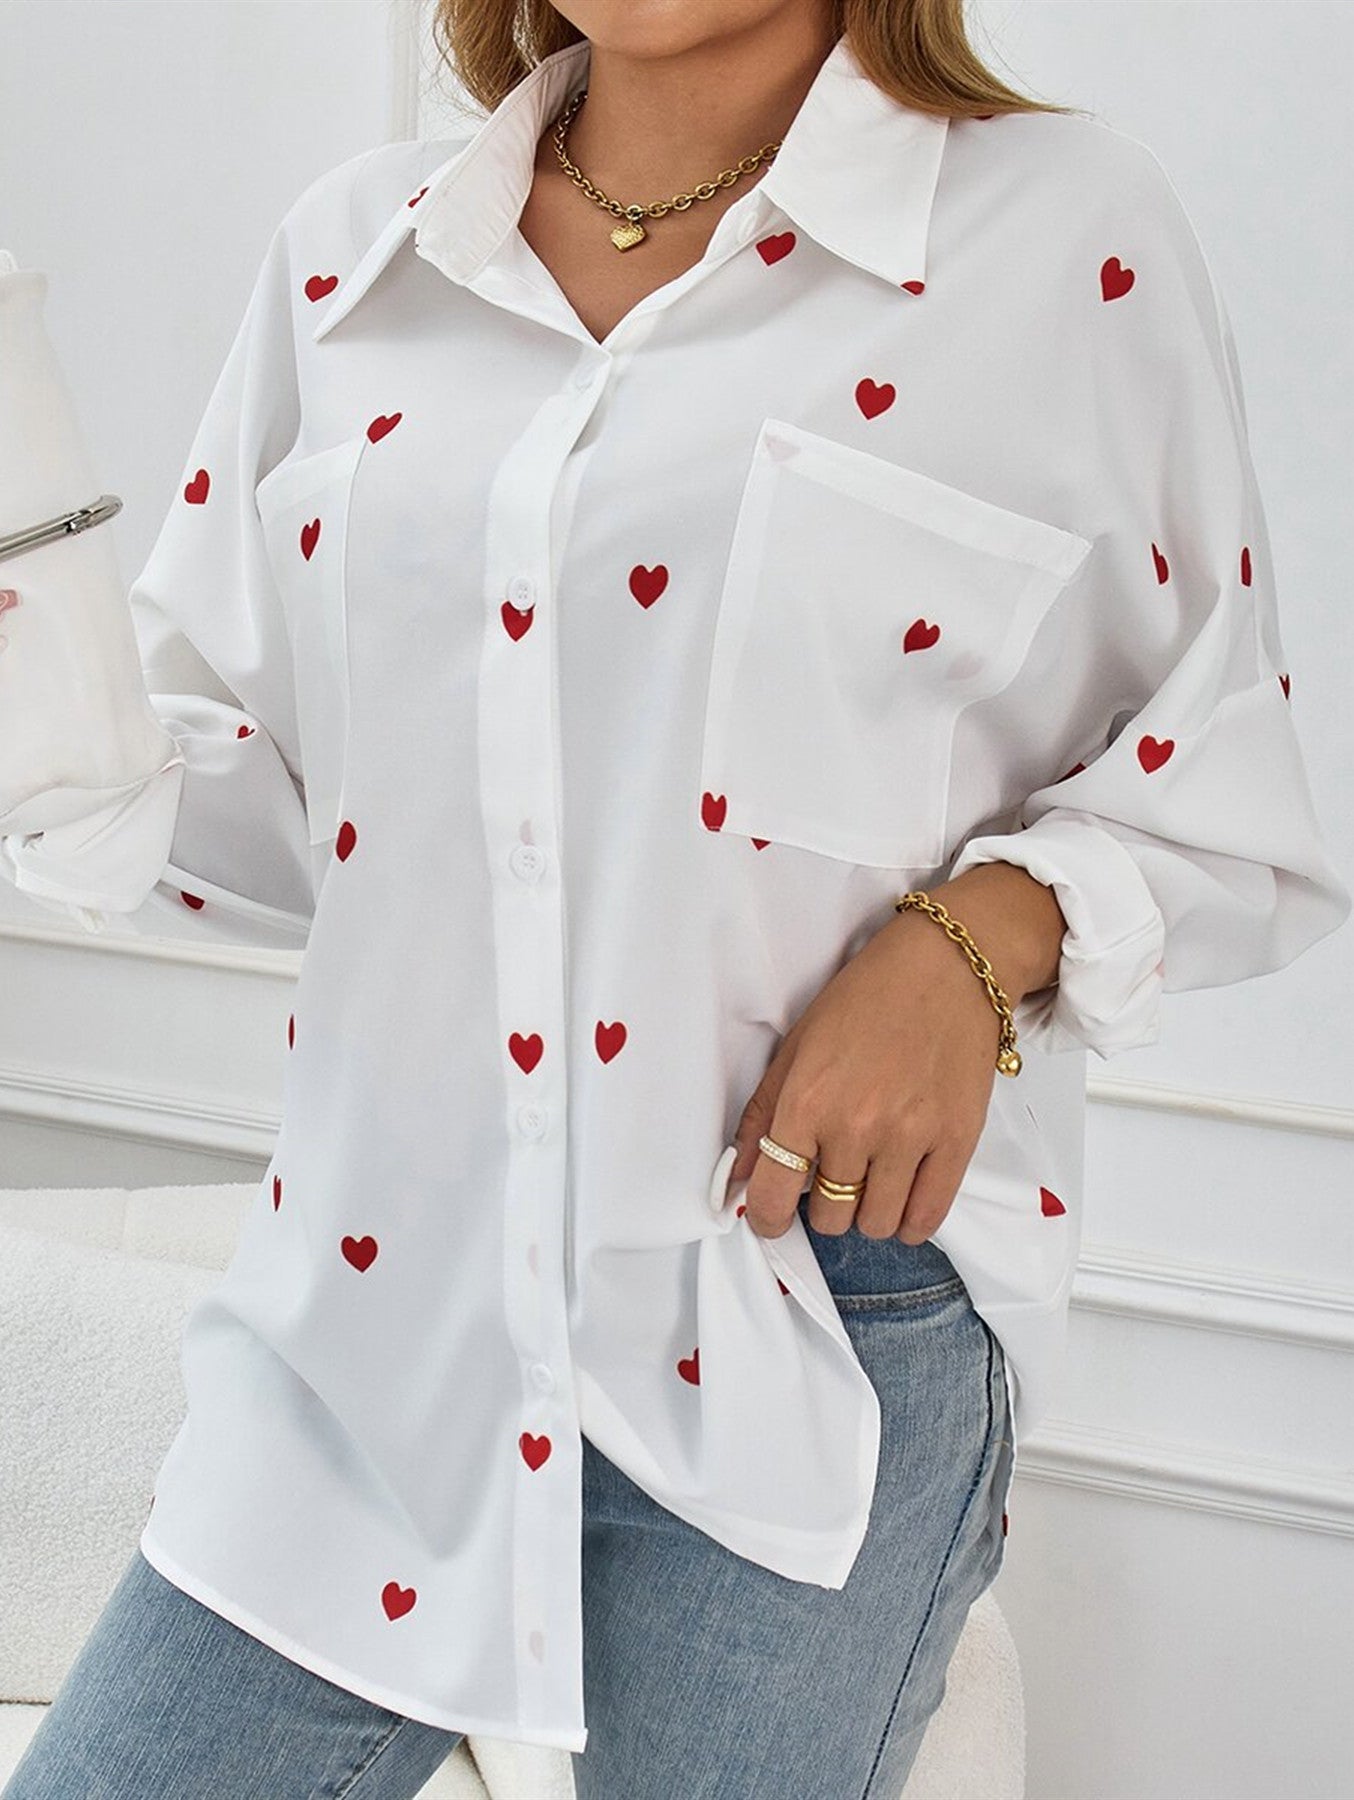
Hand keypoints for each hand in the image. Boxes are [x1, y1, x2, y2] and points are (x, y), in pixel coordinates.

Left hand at [725, 900, 1024, 1243]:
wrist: (945, 968)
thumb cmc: (868, 998)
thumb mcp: (797, 1047)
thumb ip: (762, 1115)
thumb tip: (738, 1175)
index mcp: (807, 1102)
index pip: (772, 1196)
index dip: (767, 1218)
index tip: (772, 1217)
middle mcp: (855, 1127)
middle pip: (828, 1217)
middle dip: (824, 1204)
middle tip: (833, 1172)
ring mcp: (909, 1138)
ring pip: (875, 1224)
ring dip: (867, 1211)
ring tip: (871, 1176)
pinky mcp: (956, 1142)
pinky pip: (925, 1219)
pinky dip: (909, 1219)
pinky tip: (903, 1193)